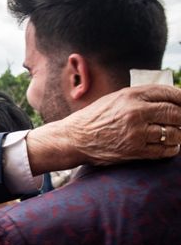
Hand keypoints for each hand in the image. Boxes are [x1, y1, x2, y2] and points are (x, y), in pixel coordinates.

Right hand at [27, 85, 180, 173]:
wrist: (73, 139)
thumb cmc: (94, 118)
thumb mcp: (116, 99)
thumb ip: (141, 97)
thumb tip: (170, 99)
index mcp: (131, 96)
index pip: (170, 93)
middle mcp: (135, 112)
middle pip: (175, 113)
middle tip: (180, 121)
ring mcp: (135, 133)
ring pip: (173, 133)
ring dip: (178, 134)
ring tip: (174, 134)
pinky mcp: (134, 151)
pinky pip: (164, 150)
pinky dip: (172, 148)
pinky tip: (170, 145)